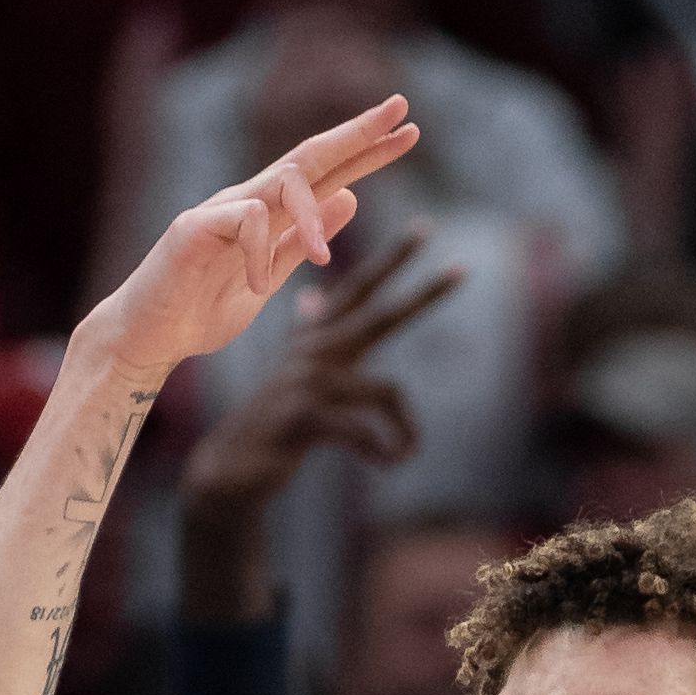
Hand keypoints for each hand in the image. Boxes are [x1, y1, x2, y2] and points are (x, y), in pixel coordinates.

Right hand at [79, 97, 420, 378]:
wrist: (150, 339)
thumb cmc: (202, 311)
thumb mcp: (270, 278)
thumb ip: (303, 242)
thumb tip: (351, 198)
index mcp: (270, 215)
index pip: (326, 174)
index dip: (366, 152)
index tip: (410, 131)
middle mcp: (247, 200)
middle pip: (309, 156)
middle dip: (356, 132)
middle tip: (400, 107)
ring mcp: (220, 209)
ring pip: (281, 183)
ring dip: (312, 220)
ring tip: (324, 262)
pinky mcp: (193, 226)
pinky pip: (245, 220)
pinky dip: (261, 255)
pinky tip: (258, 286)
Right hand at [177, 225, 462, 616]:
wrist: (234, 466)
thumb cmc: (274, 422)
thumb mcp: (291, 373)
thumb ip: (305, 334)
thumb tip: (310, 297)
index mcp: (315, 340)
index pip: (359, 290)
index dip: (390, 260)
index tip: (424, 228)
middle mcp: (313, 351)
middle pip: (378, 316)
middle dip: (421, 294)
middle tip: (460, 270)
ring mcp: (307, 381)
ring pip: (386, 390)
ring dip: (406, 428)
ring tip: (407, 451)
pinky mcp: (304, 415)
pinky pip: (365, 430)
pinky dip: (384, 450)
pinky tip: (388, 464)